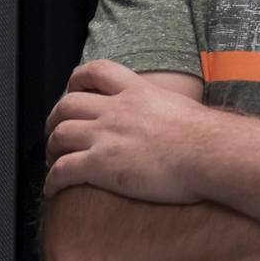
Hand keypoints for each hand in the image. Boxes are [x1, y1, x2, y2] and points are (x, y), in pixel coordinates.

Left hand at [43, 60, 210, 203]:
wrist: (209, 153)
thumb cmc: (206, 135)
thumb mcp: (180, 106)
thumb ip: (163, 107)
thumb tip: (169, 117)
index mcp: (137, 91)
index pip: (97, 71)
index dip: (77, 79)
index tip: (72, 89)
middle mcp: (116, 109)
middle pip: (68, 104)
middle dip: (55, 117)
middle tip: (55, 130)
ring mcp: (106, 135)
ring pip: (60, 134)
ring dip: (50, 148)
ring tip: (52, 159)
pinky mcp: (101, 165)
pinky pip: (63, 170)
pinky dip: (52, 180)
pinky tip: (53, 189)